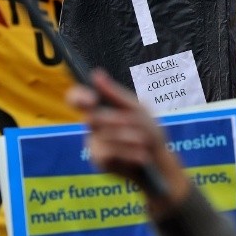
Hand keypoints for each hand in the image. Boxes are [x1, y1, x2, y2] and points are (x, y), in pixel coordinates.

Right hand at [65, 68, 191, 213]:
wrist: (159, 160)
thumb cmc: (148, 131)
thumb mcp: (139, 109)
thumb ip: (116, 94)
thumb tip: (96, 74)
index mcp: (100, 109)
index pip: (76, 99)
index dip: (77, 97)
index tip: (92, 100)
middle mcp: (93, 126)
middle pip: (95, 118)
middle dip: (122, 122)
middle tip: (142, 128)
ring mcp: (94, 144)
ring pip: (105, 136)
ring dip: (131, 138)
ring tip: (145, 143)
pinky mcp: (98, 162)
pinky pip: (109, 153)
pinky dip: (128, 153)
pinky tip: (141, 156)